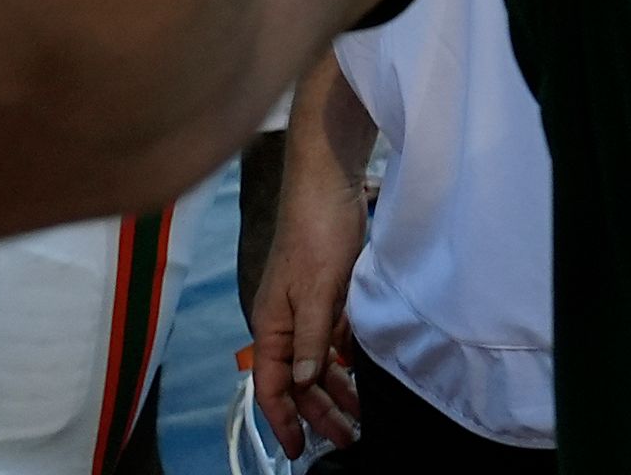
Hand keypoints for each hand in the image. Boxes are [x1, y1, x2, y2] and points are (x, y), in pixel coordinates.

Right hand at [249, 134, 369, 452]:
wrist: (328, 183)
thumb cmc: (315, 232)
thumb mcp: (317, 291)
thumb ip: (310, 339)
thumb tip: (303, 383)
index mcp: (271, 325)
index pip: (272, 386)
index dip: (284, 421)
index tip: (300, 449)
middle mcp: (283, 323)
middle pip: (296, 381)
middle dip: (318, 412)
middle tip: (346, 437)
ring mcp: (304, 309)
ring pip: (315, 362)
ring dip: (334, 389)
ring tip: (359, 414)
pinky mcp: (324, 295)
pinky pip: (329, 339)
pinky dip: (342, 359)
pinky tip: (359, 372)